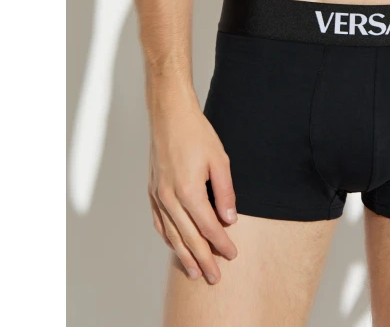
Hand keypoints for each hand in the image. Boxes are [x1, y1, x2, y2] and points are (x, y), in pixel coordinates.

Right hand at [148, 86, 237, 283]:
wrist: (169, 115)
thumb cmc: (197, 134)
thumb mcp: (220, 160)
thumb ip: (225, 192)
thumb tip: (230, 220)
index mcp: (188, 191)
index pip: (208, 226)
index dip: (221, 243)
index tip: (232, 255)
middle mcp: (169, 198)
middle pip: (188, 238)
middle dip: (203, 259)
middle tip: (214, 277)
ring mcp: (158, 195)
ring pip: (171, 234)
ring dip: (183, 255)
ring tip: (194, 272)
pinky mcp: (152, 190)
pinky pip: (159, 221)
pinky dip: (168, 237)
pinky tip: (174, 245)